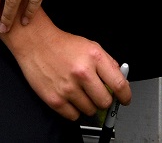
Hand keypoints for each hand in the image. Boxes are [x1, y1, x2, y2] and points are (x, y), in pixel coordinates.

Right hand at [6, 16, 129, 119]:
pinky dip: (74, 110)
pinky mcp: (55, 99)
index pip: (119, 85)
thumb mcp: (91, 46)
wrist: (35, 43)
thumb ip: (109, 64)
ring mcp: (68, 88)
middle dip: (104, 100)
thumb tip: (121, 83)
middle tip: (97, 94)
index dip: (125, 96)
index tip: (124, 100)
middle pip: (105, 102)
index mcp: (94, 57)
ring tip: (79, 92)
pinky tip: (70, 97)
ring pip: (90, 111)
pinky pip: (74, 116)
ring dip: (88, 104)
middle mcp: (82, 73)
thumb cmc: (62, 45)